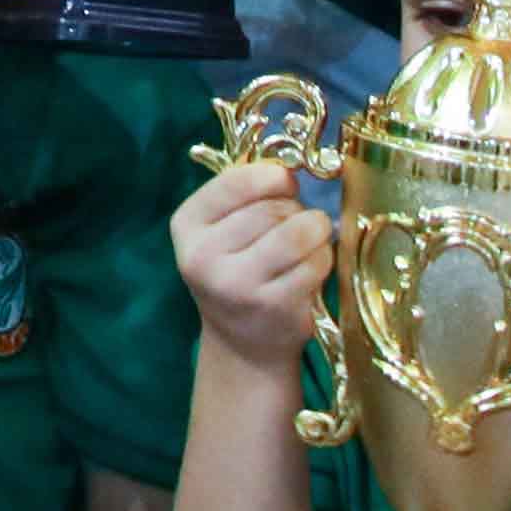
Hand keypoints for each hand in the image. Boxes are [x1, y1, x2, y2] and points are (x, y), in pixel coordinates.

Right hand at [172, 153, 333, 364]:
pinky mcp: (275, 307)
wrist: (242, 343)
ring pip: (296, 234)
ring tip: (312, 240)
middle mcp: (204, 256)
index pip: (232, 184)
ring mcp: (239, 285)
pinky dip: (324, 259)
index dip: (269, 176)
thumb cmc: (236, 272)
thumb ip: (241, 196)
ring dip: (316, 232)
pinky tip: (314, 266)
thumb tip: (286, 168)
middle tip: (299, 220)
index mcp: (186, 226)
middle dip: (295, 209)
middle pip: (270, 210)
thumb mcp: (219, 231)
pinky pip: (315, 264)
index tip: (286, 181)